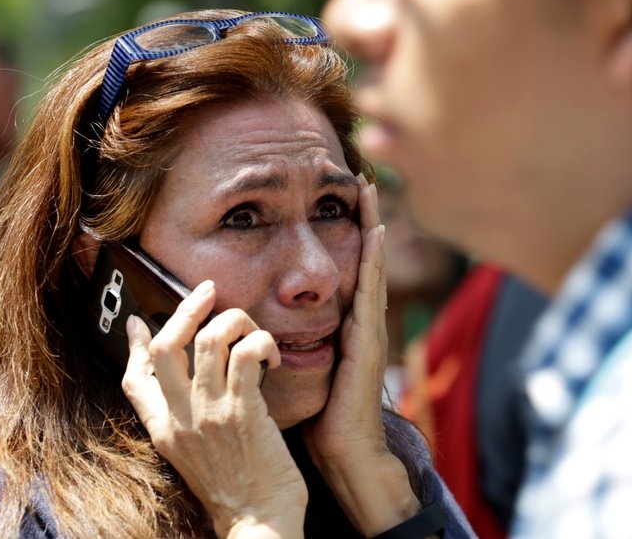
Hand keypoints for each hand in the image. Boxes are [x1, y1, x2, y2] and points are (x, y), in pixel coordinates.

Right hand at [122, 283, 306, 537]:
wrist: (258, 524)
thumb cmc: (235, 489)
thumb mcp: (192, 457)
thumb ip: (184, 419)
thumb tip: (183, 387)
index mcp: (165, 431)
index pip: (133, 380)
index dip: (135, 345)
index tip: (140, 321)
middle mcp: (181, 418)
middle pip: (168, 346)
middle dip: (187, 307)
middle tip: (210, 290)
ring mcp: (211, 413)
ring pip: (211, 339)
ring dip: (235, 319)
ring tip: (251, 329)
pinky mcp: (244, 411)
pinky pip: (245, 354)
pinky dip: (259, 341)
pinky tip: (272, 354)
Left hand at [302, 175, 420, 534]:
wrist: (344, 454)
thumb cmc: (319, 416)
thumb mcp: (301, 368)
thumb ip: (289, 341)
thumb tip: (257, 321)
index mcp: (344, 325)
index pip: (348, 269)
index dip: (346, 233)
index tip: (340, 196)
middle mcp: (361, 321)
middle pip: (364, 258)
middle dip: (364, 217)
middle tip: (361, 177)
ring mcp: (369, 330)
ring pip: (371, 266)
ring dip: (371, 226)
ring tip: (369, 190)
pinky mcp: (368, 343)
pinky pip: (371, 293)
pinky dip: (374, 261)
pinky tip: (373, 233)